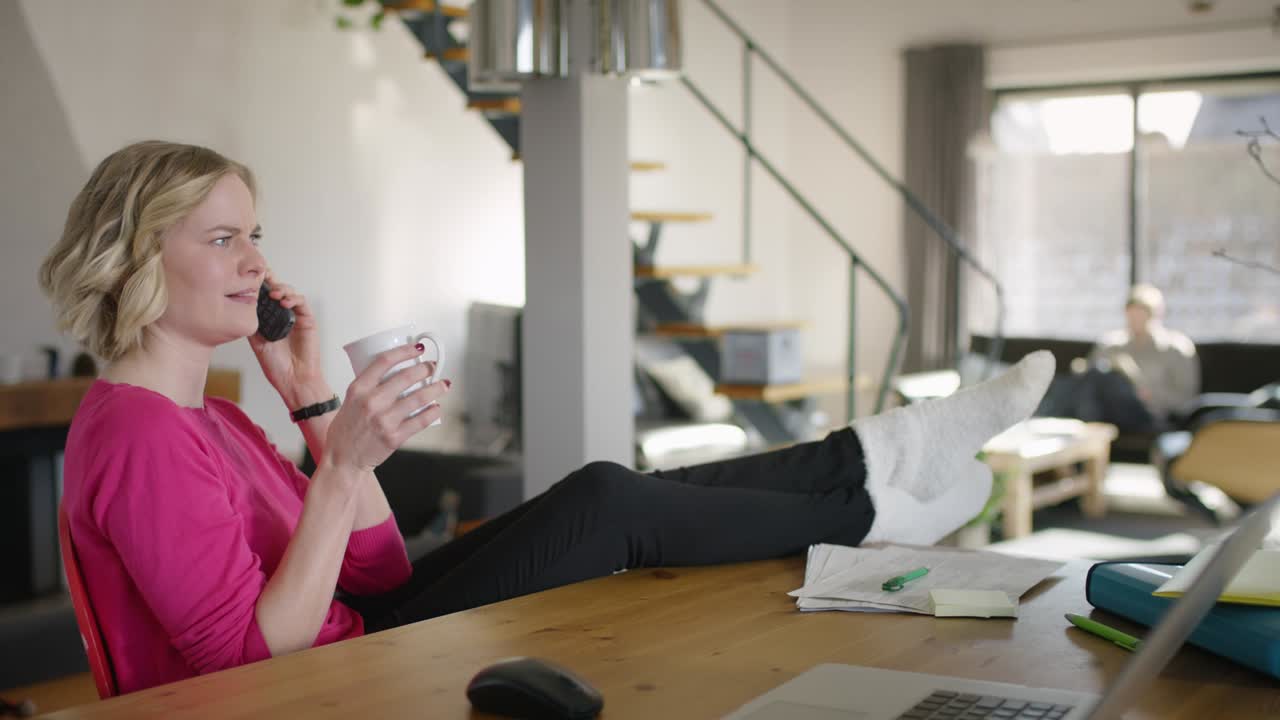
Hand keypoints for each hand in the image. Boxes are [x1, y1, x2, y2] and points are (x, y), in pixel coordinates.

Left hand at [247, 271, 326, 406]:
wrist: (293, 379)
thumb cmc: (277, 365)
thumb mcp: (257, 342)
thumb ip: (252, 325)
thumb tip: (240, 306)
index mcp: (270, 319)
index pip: (265, 296)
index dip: (260, 284)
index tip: (251, 275)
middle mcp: (283, 315)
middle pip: (278, 290)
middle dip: (271, 279)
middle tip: (262, 274)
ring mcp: (296, 317)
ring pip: (290, 293)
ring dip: (282, 289)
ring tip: (273, 292)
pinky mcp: (308, 320)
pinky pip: (302, 303)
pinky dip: (294, 299)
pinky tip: (284, 301)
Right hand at [324, 343, 451, 472]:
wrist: (341, 460)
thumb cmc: (345, 432)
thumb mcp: (349, 401)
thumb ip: (368, 388)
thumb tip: (393, 374)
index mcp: (358, 389)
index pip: (384, 361)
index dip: (404, 351)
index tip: (416, 348)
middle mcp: (371, 402)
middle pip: (406, 377)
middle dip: (426, 368)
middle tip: (433, 367)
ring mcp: (384, 420)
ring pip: (419, 397)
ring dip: (436, 388)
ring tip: (443, 384)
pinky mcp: (395, 437)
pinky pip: (421, 420)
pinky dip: (433, 412)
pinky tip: (437, 407)